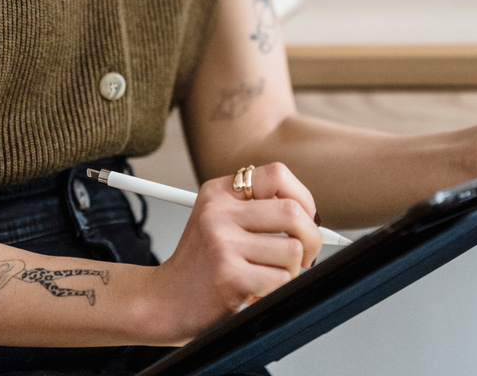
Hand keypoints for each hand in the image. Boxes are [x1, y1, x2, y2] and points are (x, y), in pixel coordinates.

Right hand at [146, 162, 322, 345]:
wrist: (164, 301)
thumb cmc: (198, 264)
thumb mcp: (217, 220)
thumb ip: (255, 209)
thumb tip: (312, 217)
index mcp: (219, 192)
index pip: (277, 175)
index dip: (303, 197)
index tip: (306, 219)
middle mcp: (219, 211)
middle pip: (293, 212)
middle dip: (311, 240)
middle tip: (304, 256)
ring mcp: (223, 242)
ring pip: (293, 251)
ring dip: (291, 272)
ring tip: (268, 276)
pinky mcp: (230, 276)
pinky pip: (282, 280)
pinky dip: (278, 291)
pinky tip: (257, 291)